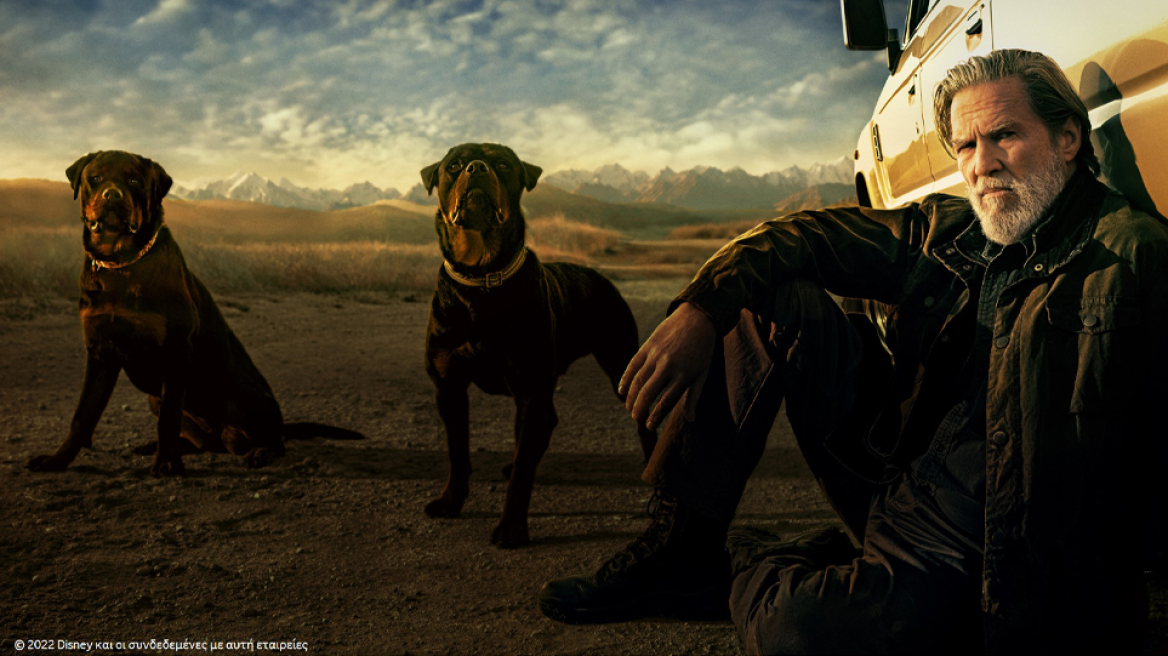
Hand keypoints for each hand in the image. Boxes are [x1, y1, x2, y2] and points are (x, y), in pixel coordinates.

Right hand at [620, 302, 716, 430]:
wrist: (697, 318)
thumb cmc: (702, 350)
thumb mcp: (703, 373)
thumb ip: (694, 397)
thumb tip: (691, 419)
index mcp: (685, 375)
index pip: (666, 401)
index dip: (656, 416)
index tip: (649, 426)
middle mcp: (669, 366)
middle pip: (648, 393)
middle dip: (639, 409)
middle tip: (636, 418)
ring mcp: (656, 355)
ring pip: (638, 380)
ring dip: (631, 397)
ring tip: (629, 408)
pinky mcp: (648, 346)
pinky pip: (633, 365)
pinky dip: (626, 379)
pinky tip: (622, 391)